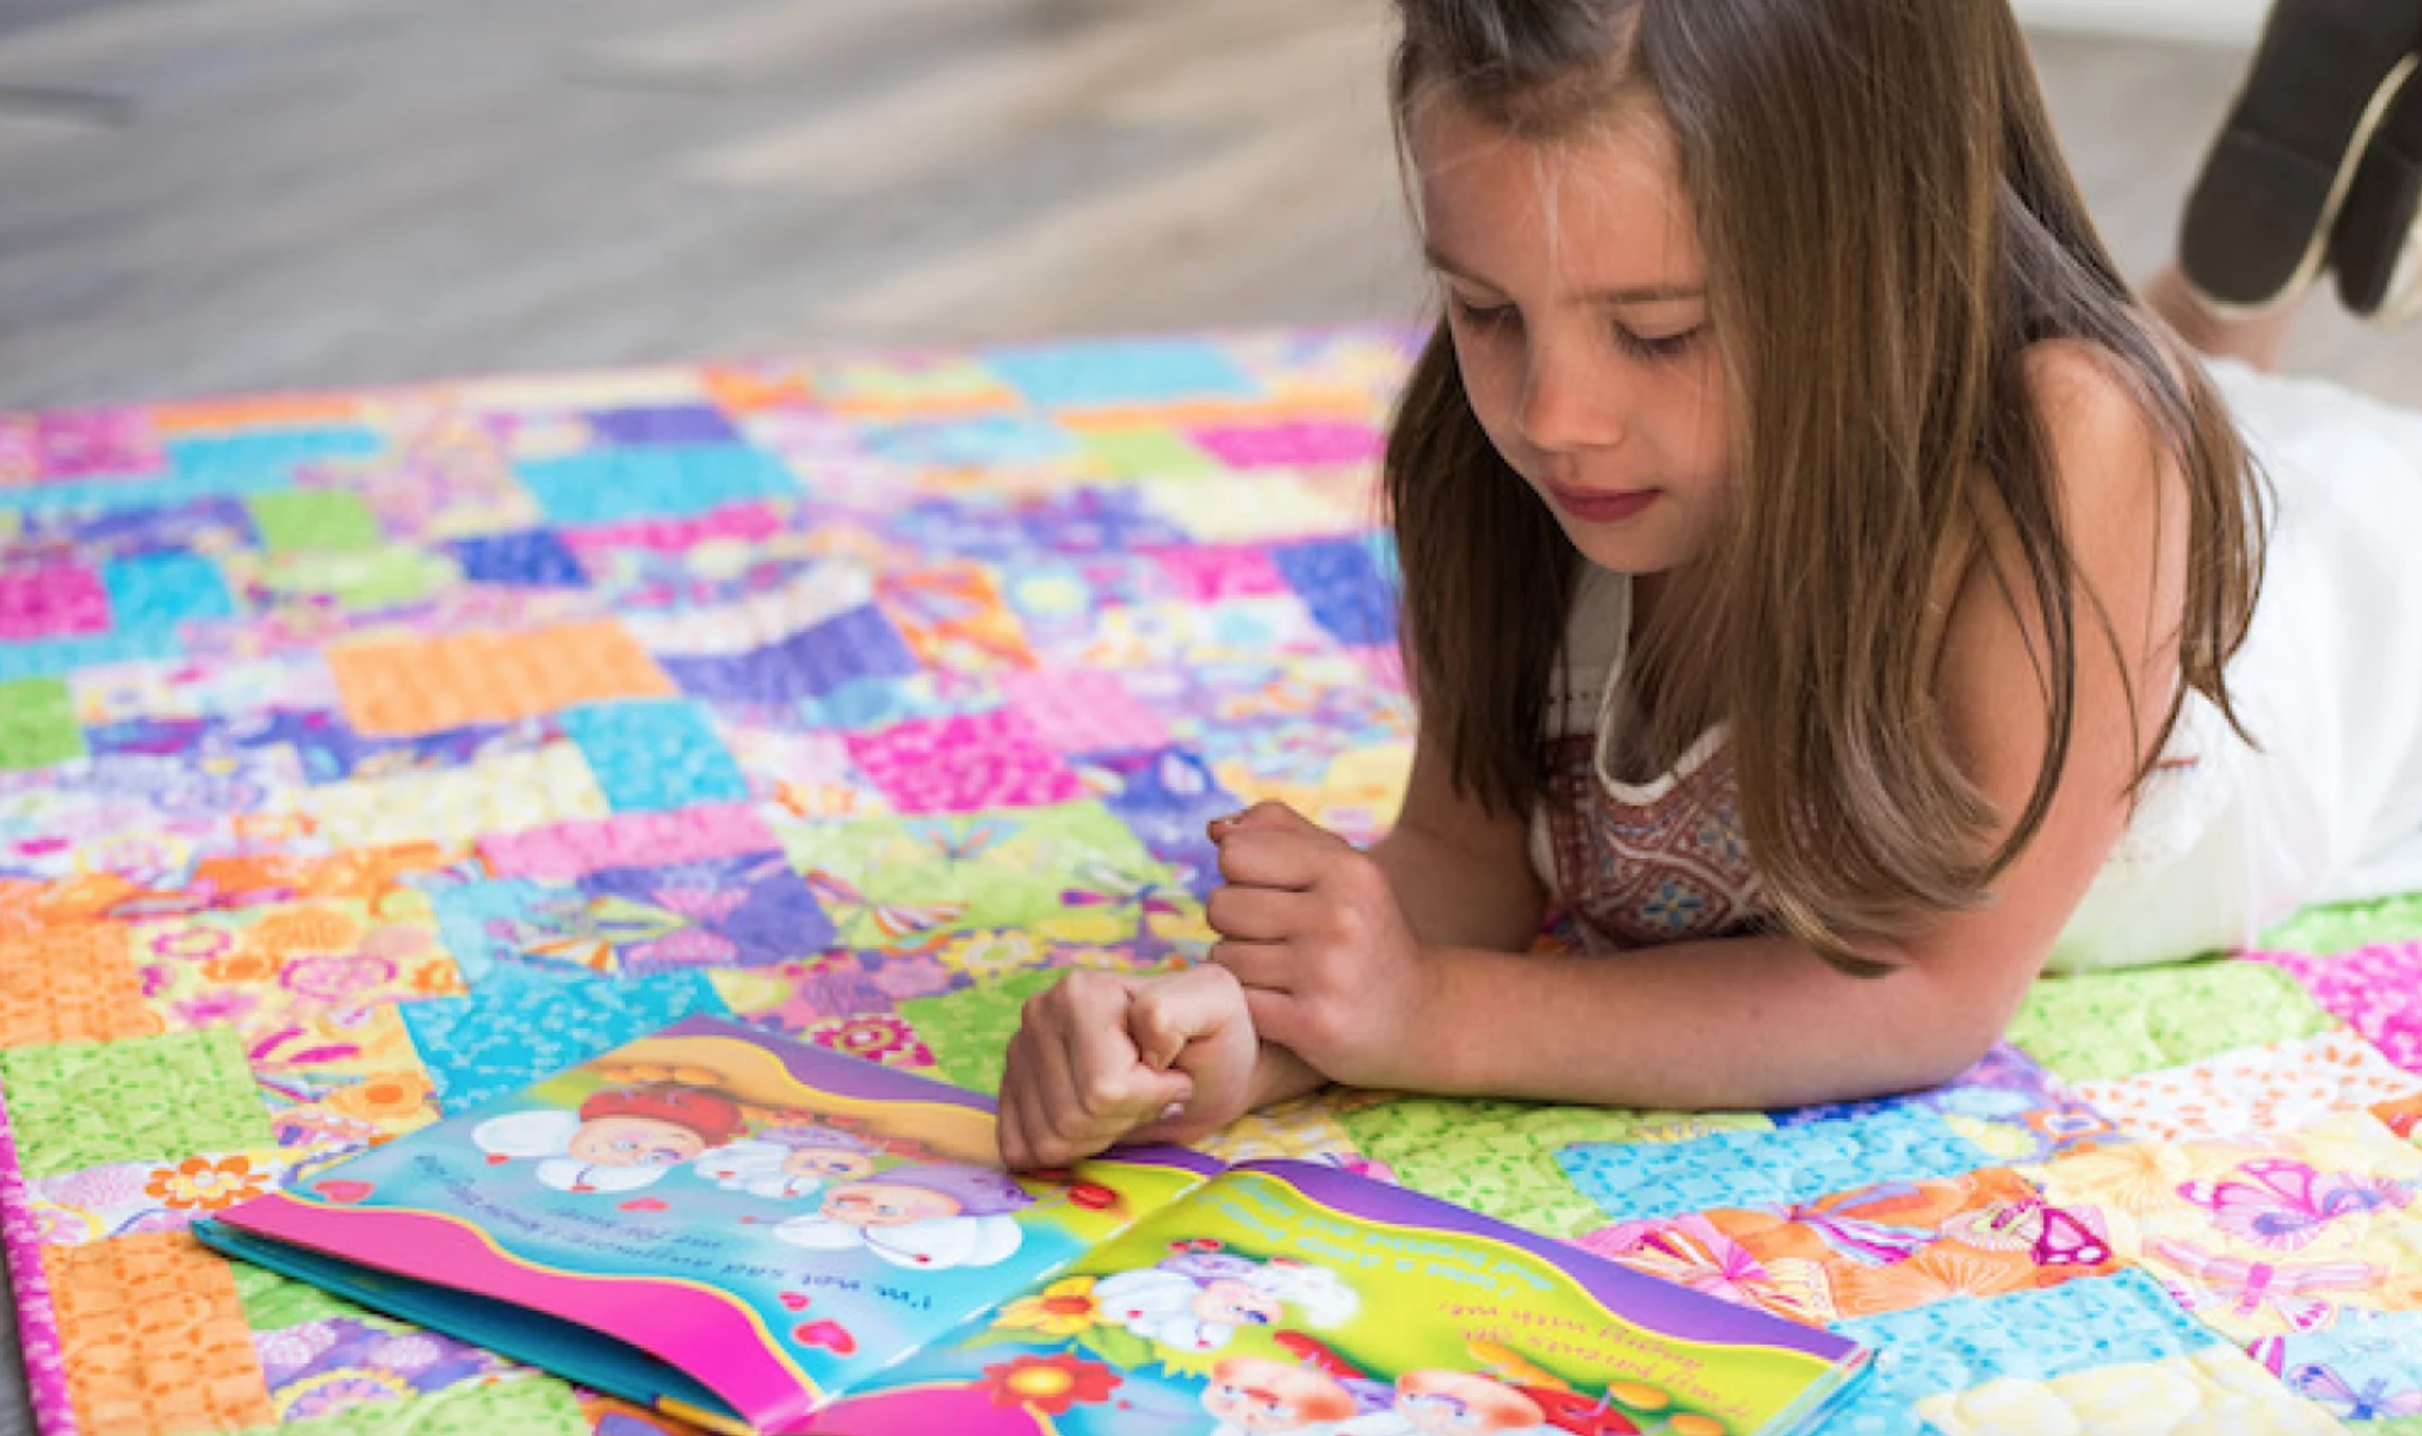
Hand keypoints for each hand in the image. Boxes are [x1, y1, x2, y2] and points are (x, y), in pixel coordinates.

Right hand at [996, 964, 1259, 1170]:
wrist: (1204, 1063)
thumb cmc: (1214, 1038)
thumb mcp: (1216, 1008)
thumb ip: (1176, 1011)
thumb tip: (1139, 1034)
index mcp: (1080, 992)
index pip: (1102, 1089)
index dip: (1148, 1098)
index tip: (1171, 1073)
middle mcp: (1040, 1014)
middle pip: (1070, 1118)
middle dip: (1123, 1120)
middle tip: (1150, 1094)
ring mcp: (1019, 1051)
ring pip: (1046, 1138)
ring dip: (1097, 1135)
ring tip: (1127, 1102)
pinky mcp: (1011, 1087)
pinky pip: (1018, 1146)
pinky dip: (1064, 1149)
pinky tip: (1093, 1121)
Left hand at [1205, 802, 1437, 1088]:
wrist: (1421, 1013)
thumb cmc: (1365, 929)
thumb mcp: (1342, 866)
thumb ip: (1279, 830)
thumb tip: (1215, 828)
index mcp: (1347, 869)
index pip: (1234, 852)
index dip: (1241, 874)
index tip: (1272, 894)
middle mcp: (1340, 917)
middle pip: (1220, 905)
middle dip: (1236, 923)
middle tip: (1277, 939)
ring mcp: (1328, 973)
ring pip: (1223, 956)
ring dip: (1241, 967)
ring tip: (1284, 972)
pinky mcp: (1314, 1024)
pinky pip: (1237, 1001)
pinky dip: (1248, 1005)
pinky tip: (1282, 1004)